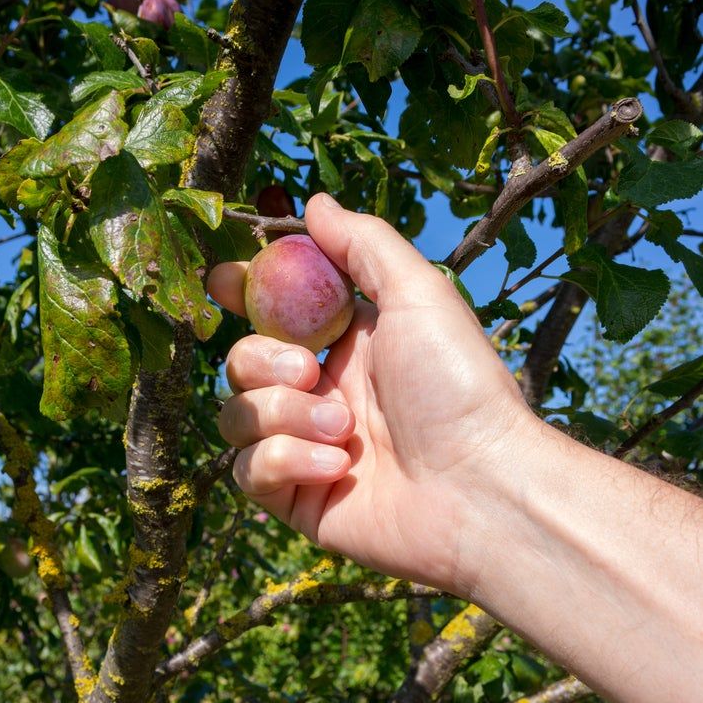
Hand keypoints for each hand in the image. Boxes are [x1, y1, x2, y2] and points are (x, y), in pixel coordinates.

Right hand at [208, 194, 537, 597]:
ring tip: (343, 431)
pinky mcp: (298, 499)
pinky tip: (337, 468)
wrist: (479, 485)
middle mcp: (320, 396)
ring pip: (235, 416)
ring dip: (281, 415)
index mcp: (346, 346)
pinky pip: (248, 470)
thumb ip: (362, 245)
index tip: (223, 279)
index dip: (241, 293)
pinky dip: (286, 461)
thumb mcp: (418, 294)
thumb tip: (314, 202)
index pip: (271, 313)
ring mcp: (305, 449)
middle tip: (310, 371)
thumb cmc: (460, 387)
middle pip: (239, 362)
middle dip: (262, 360)